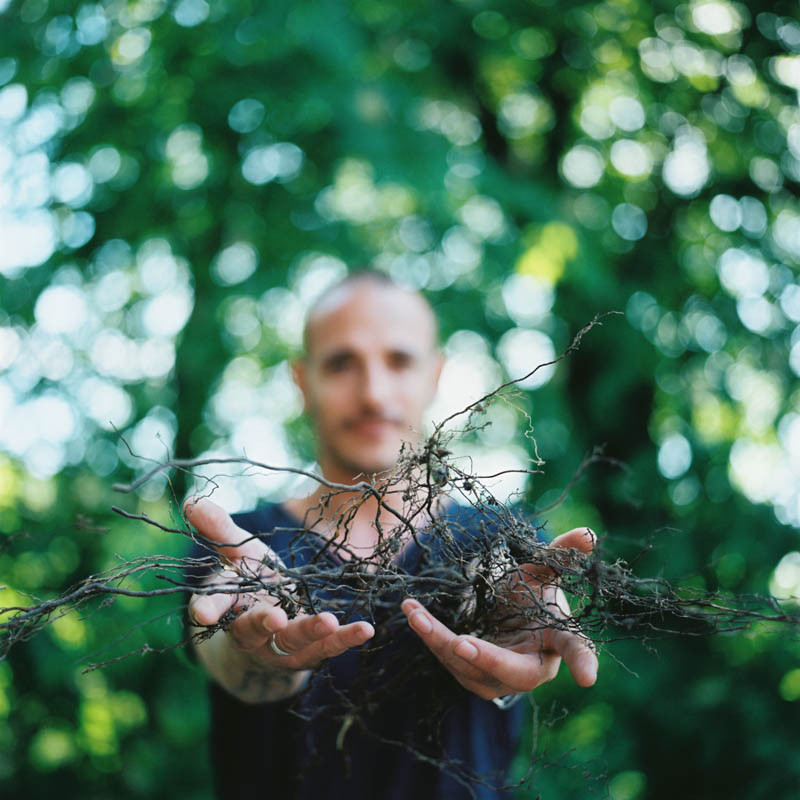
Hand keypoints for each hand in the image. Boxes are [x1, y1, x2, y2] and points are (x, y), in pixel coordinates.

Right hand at [186, 498, 374, 672]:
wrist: (272, 623)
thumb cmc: (253, 582)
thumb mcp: (239, 554)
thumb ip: (221, 530)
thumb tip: (192, 502)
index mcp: (229, 608)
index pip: (213, 607)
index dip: (207, 609)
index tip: (204, 614)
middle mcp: (251, 633)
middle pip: (254, 629)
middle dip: (263, 623)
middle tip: (274, 616)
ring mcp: (280, 647)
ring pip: (292, 643)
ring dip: (310, 632)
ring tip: (328, 620)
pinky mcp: (309, 653)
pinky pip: (326, 649)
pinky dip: (345, 640)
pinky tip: (365, 630)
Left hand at [401, 527, 597, 700]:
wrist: (505, 617)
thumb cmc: (531, 596)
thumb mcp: (542, 573)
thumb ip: (561, 555)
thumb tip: (588, 532)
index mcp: (557, 639)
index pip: (575, 650)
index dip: (582, 662)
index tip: (588, 678)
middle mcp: (531, 666)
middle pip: (516, 672)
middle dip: (488, 659)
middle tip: (463, 645)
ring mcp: (500, 677)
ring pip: (471, 667)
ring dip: (441, 641)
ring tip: (417, 616)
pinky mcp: (471, 676)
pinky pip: (448, 658)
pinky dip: (429, 636)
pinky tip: (412, 612)